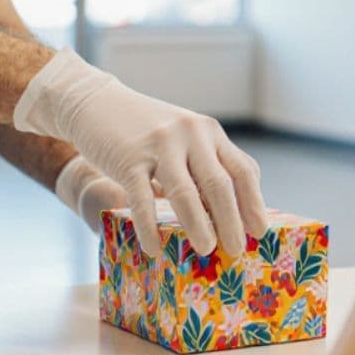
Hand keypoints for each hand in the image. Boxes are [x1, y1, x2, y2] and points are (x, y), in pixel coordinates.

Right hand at [16, 48, 268, 258]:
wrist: (95, 104)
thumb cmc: (145, 129)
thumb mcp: (184, 136)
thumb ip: (206, 163)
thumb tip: (231, 211)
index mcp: (209, 132)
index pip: (243, 170)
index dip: (254, 204)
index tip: (260, 232)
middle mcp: (191, 134)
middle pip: (219, 185)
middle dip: (231, 222)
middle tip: (236, 251)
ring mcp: (160, 144)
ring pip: (186, 192)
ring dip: (199, 226)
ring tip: (205, 250)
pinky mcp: (129, 158)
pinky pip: (143, 199)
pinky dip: (150, 227)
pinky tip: (153, 249)